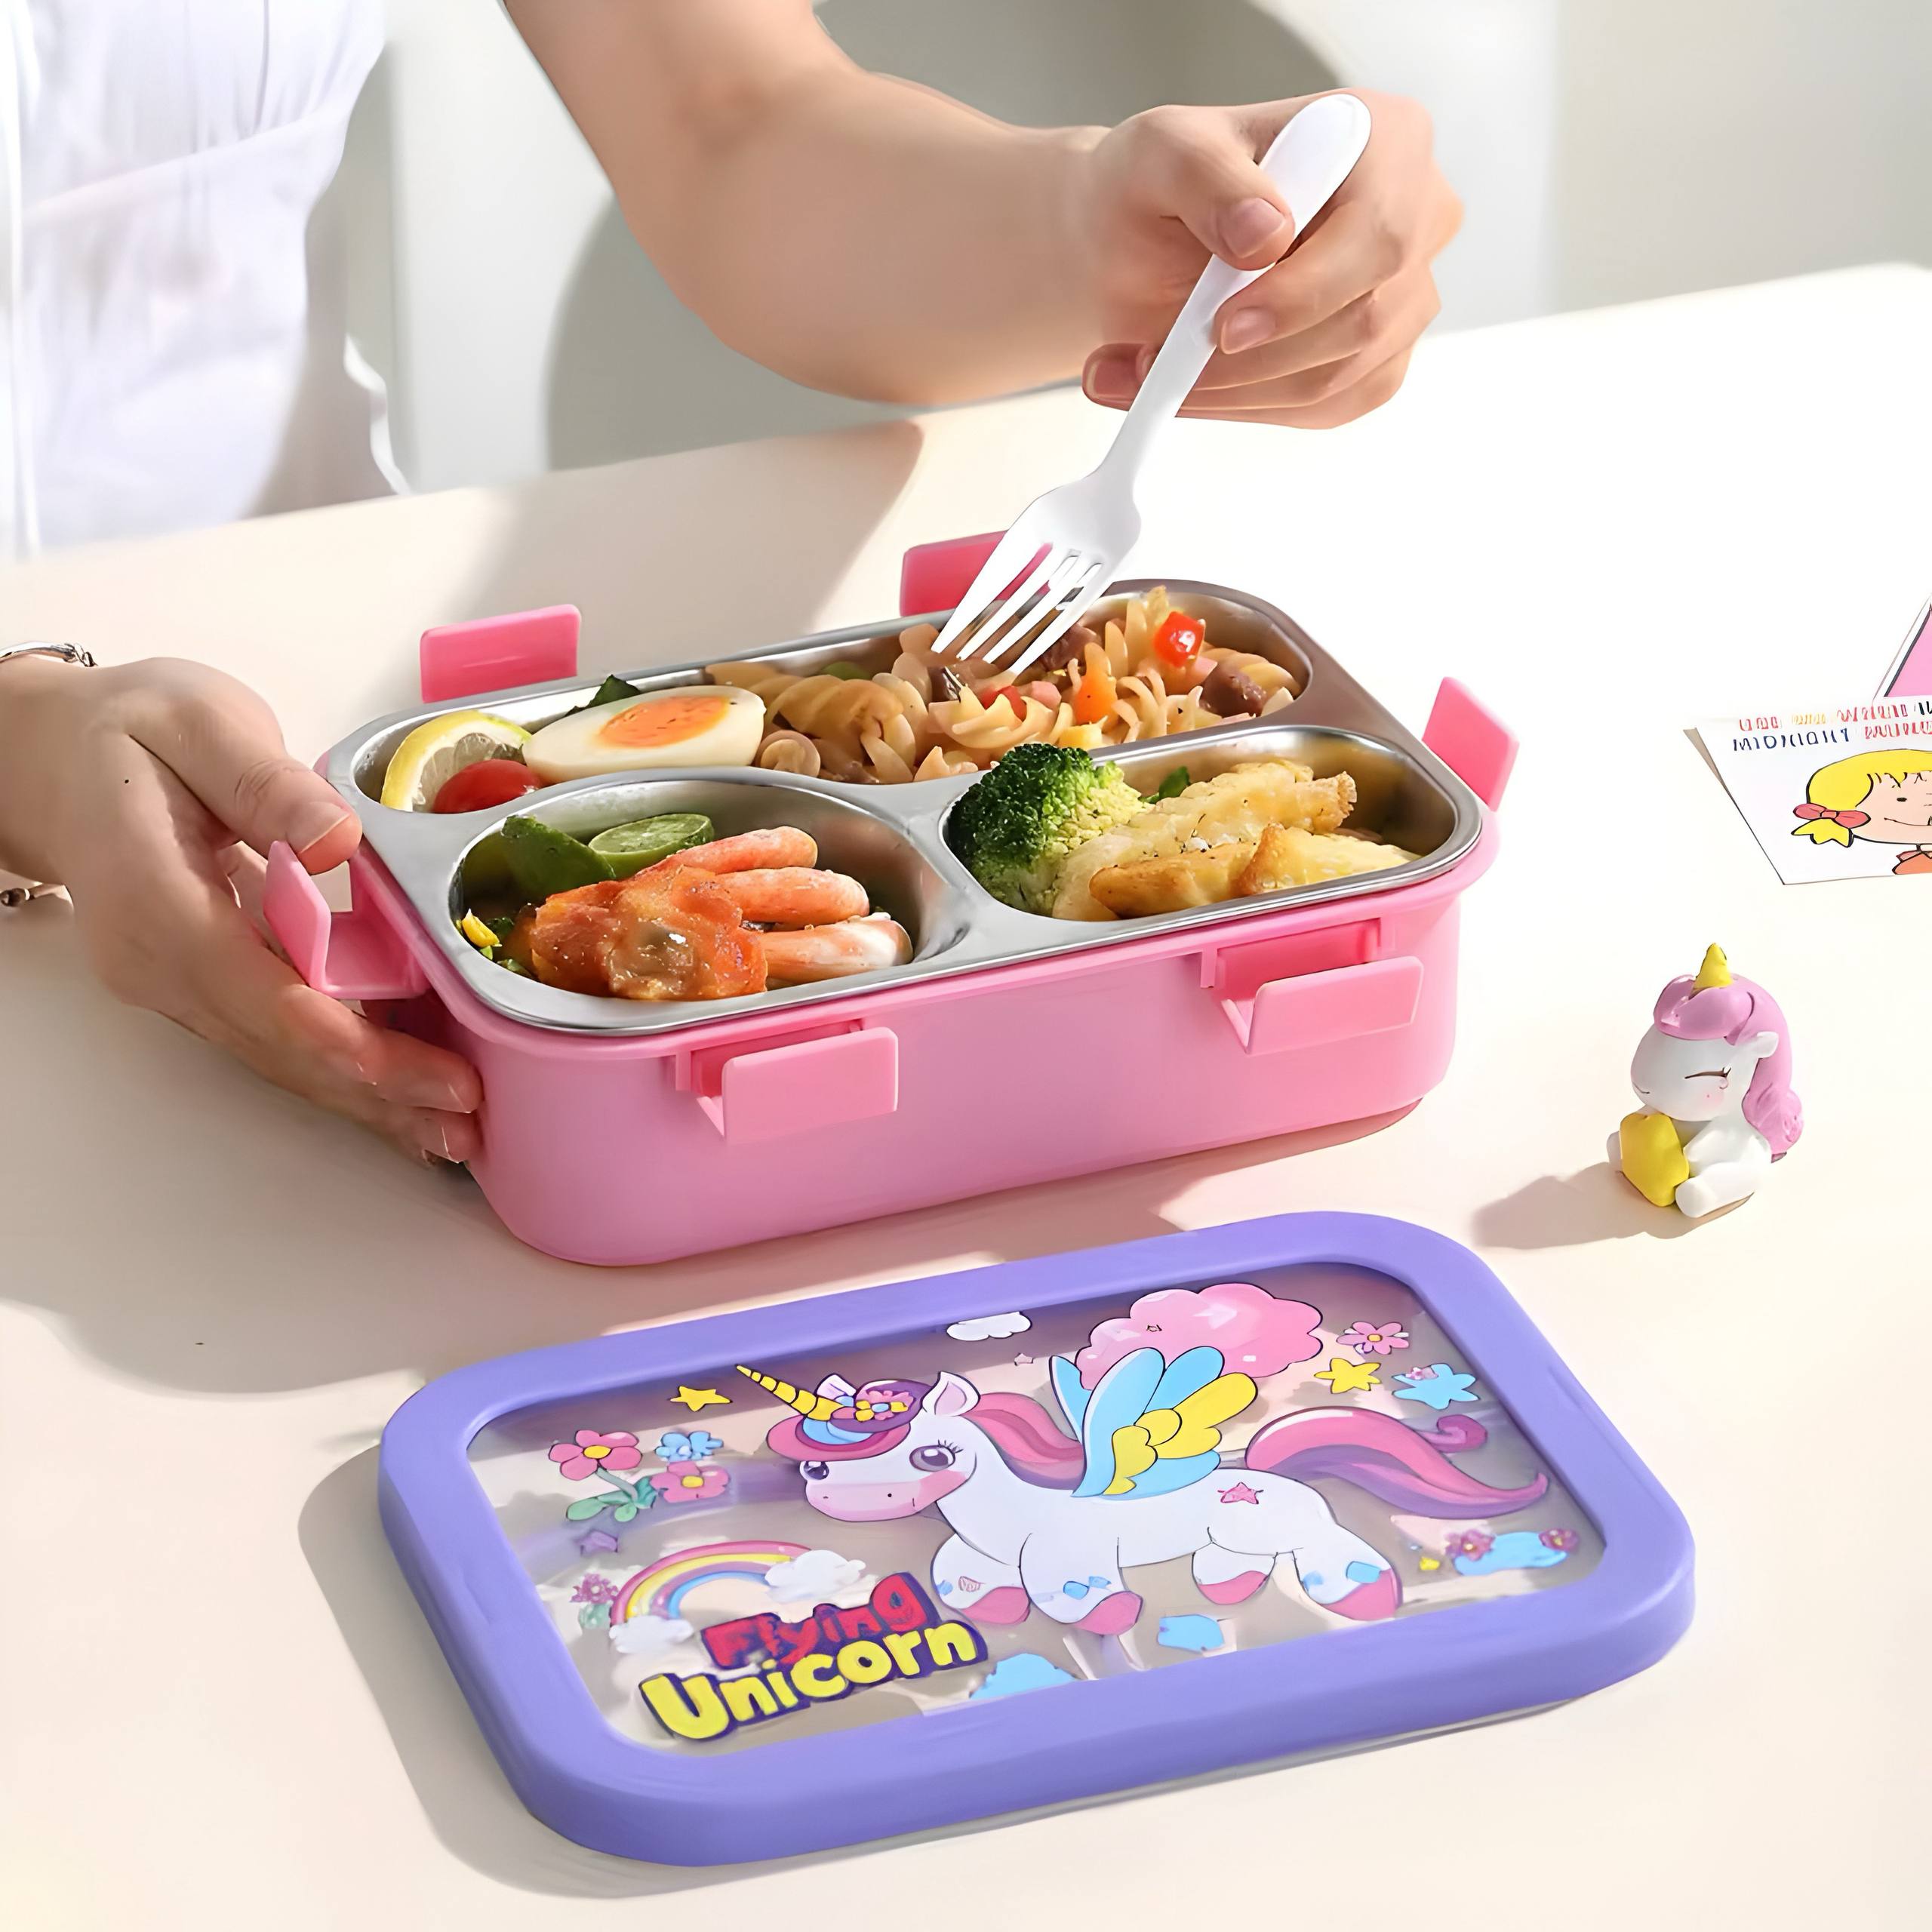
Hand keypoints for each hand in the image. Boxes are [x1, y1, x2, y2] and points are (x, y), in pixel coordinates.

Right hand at [0, 657, 480, 1162]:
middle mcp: (156, 960)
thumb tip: (339, 835)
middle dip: (378, 1090)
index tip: (434, 1074)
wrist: (54, 757)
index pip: (264, 994)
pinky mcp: (198, 980)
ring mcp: (172, 979)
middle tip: (470, 1124)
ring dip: (366, 1094)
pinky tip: (402, 1088)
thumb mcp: (197, 721)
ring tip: (452, 1131)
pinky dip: (341, 1060)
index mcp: (153, 899)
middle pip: (278, 1044)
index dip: (355, 1045)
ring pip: (278, 1053)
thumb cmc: (126, 729)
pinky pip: (275, 1031)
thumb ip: (266, 782)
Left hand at [1073, 90, 1458, 426]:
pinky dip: (1245, 408)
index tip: (1223, 328)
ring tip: (1147, 370)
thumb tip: (1267, 231)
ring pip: (1340, 376)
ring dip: (1233, 390)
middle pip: (1365, 318)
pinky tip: (1191, 387)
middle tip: (1159, 361)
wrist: (1136, 246)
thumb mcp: (1160, 152)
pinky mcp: (1376, 362)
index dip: (1304, 293)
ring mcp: (1403, 296)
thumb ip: (1208, 175)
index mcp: (1385, 138)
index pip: (1378, 232)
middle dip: (1255, 358)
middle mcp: (1414, 216)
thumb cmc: (1158, 187)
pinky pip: (1326, 408)